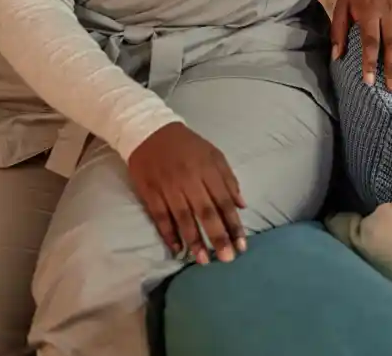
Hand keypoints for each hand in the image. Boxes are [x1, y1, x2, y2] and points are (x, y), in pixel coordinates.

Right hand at [127, 122, 246, 264]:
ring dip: (194, 240)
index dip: (234, 224)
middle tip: (227, 258)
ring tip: (203, 261)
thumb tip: (242, 206)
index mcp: (208, 169)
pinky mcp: (149, 192)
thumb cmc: (187, 146)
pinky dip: (168, 233)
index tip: (242, 245)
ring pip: (183, 218)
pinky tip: (177, 249)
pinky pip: (160, 216)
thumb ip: (229, 179)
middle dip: (218, 237)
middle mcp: (189, 179)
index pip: (224, 201)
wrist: (149, 131)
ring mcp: (168, 186)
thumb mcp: (213, 155)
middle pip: (206, 212)